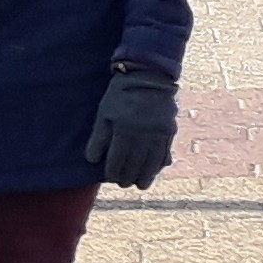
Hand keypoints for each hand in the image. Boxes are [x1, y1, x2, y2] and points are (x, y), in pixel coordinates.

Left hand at [85, 66, 176, 188]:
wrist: (148, 77)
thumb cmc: (120, 95)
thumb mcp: (104, 113)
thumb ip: (99, 137)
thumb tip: (92, 160)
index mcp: (124, 130)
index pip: (117, 158)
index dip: (113, 171)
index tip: (109, 178)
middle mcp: (143, 134)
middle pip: (135, 163)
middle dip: (129, 176)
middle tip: (124, 184)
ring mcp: (159, 133)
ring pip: (152, 161)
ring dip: (147, 175)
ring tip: (141, 185)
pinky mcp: (170, 130)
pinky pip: (165, 152)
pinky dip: (160, 163)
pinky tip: (157, 170)